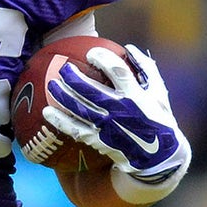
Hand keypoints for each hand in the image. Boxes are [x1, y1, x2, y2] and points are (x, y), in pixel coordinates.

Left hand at [44, 45, 190, 187]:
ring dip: (62, 95)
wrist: (159, 158)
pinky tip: (46, 112)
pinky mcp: (99, 140)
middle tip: (64, 68)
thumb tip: (129, 47)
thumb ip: (146, 69)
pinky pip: (75, 129)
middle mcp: (121, 110)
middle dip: (73, 76)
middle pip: (90, 90)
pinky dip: (60, 120)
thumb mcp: (159, 94)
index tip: (92, 53)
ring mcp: (108, 126)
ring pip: (79, 108)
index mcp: (136, 96)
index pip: (117, 71)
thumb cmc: (159, 120)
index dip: (103, 59)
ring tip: (51, 84)